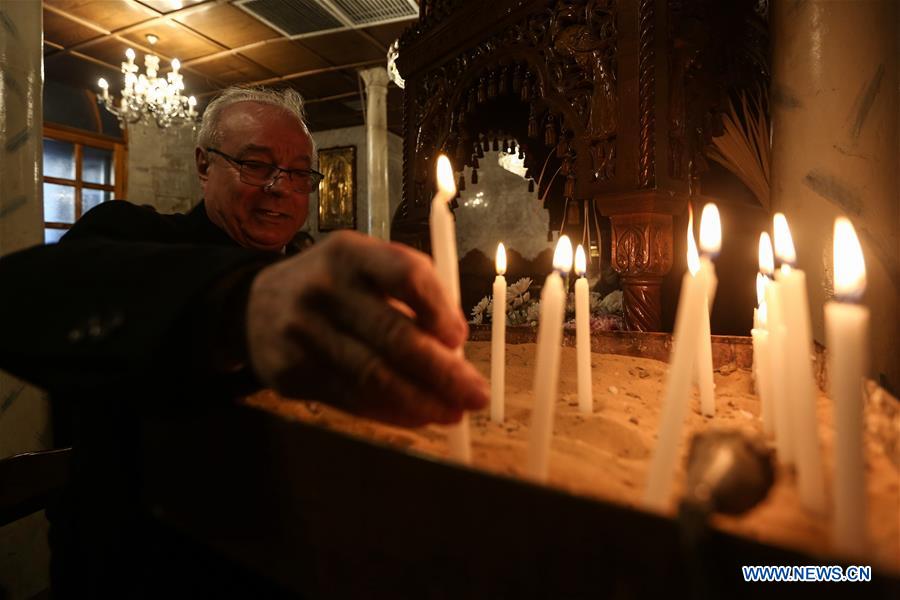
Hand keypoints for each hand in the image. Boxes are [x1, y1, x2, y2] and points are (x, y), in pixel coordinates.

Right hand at [245, 231, 488, 426]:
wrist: (252, 307)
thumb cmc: (333, 286)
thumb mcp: (364, 264)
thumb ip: (411, 291)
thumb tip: (456, 347)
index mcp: (350, 254)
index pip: (405, 273)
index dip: (439, 308)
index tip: (460, 338)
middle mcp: (323, 290)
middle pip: (394, 336)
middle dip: (443, 372)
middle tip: (475, 395)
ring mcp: (302, 334)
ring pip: (374, 377)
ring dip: (422, 401)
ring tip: (453, 413)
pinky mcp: (291, 373)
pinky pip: (352, 399)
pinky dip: (391, 412)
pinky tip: (417, 416)